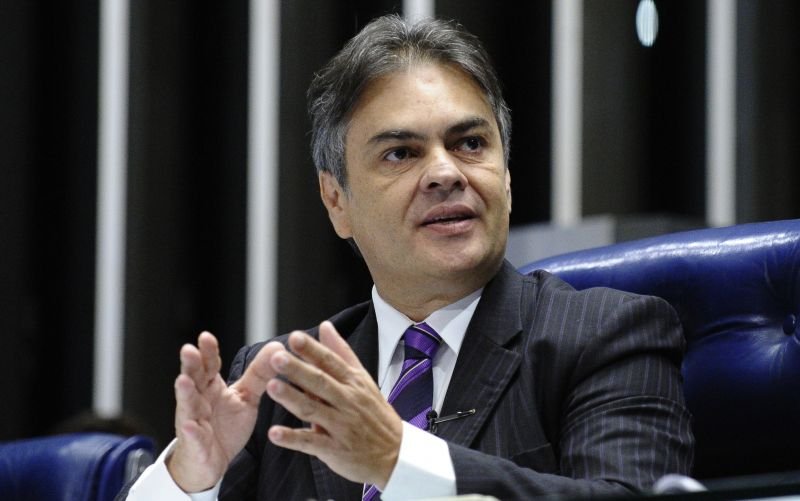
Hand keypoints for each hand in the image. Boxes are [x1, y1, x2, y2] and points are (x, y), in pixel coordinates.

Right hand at [167, 332, 285, 491]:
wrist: (211, 462)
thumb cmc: (225, 425)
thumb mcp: (246, 397)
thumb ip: (259, 373)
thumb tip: (277, 347)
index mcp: (211, 386)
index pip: (209, 365)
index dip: (208, 352)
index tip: (206, 337)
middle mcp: (199, 400)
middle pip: (193, 379)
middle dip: (190, 365)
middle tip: (188, 350)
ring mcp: (194, 421)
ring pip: (187, 405)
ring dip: (185, 393)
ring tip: (183, 381)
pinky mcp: (196, 444)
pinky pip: (193, 437)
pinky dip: (191, 431)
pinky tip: (190, 425)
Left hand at [265, 321, 402, 488]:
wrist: (395, 454)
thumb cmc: (375, 413)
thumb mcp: (363, 379)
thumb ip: (341, 352)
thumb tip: (325, 325)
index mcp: (353, 382)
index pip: (331, 362)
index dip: (312, 350)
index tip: (294, 338)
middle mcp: (348, 401)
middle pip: (320, 382)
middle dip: (298, 370)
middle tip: (277, 358)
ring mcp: (341, 426)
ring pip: (313, 410)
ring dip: (292, 399)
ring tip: (271, 387)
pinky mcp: (335, 450)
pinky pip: (311, 443)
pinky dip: (292, 439)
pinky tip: (274, 434)